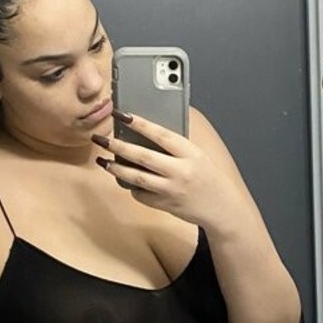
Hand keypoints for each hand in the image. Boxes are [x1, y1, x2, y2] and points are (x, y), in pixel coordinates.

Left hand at [93, 111, 241, 227]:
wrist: (222, 209)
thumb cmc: (209, 178)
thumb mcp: (198, 156)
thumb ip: (176, 148)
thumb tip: (146, 134)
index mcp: (191, 154)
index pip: (161, 135)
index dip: (140, 123)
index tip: (122, 114)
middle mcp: (180, 171)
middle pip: (142, 156)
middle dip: (118, 146)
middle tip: (101, 139)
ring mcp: (170, 190)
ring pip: (136, 177)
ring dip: (116, 168)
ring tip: (103, 160)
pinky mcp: (164, 205)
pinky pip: (140, 194)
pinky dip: (130, 186)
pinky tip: (125, 179)